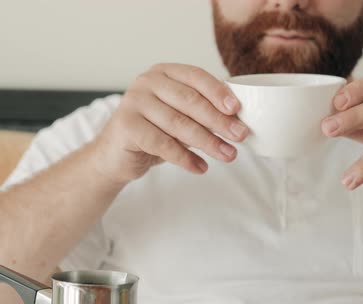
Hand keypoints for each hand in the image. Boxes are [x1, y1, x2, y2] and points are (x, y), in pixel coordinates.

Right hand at [92, 63, 248, 183]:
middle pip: (190, 101)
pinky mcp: (125, 126)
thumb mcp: (181, 117)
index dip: (218, 92)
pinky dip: (185, 158)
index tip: (237, 109)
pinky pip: (162, 144)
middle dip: (219, 120)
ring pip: (179, 124)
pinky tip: (201, 167)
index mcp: (165, 72)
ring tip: (228, 155)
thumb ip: (204, 113)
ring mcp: (133, 102)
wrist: (116, 154)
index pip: (196, 76)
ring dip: (208, 142)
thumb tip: (238, 123)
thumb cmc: (156, 132)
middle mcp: (147, 82)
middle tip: (240, 136)